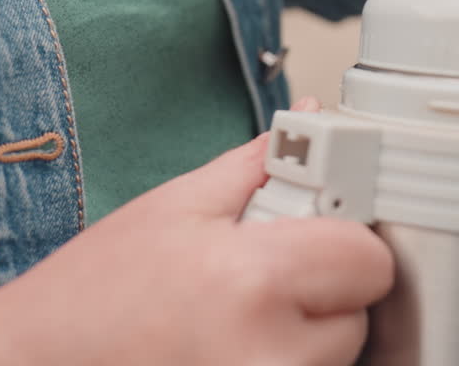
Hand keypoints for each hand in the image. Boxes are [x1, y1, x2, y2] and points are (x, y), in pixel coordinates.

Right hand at [0, 97, 391, 365]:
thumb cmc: (88, 296)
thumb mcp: (174, 208)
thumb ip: (261, 164)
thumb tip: (315, 117)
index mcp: (250, 281)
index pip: (370, 261)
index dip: (342, 244)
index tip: (313, 241)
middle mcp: (265, 356)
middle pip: (359, 316)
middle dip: (319, 296)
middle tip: (252, 289)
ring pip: (335, 360)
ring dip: (302, 342)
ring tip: (232, 326)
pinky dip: (282, 362)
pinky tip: (229, 350)